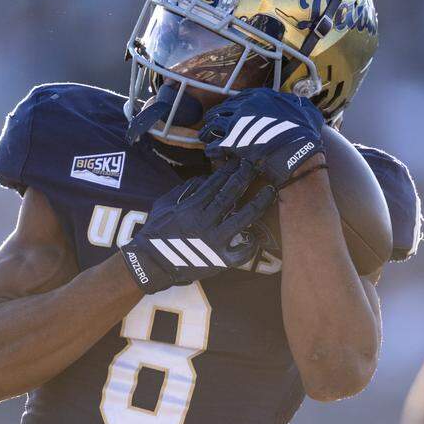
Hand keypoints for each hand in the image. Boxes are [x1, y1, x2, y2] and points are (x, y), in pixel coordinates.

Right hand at [120, 160, 274, 293]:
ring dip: (258, 203)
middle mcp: (205, 221)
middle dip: (246, 177)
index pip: (215, 183)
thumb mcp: (165, 204)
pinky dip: (251, 245)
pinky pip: (241, 253)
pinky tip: (259, 235)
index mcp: (191, 207)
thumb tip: (205, 178)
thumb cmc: (156, 231)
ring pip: (243, 219)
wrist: (152, 263)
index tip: (241, 160)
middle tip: (258, 166)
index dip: (230, 170)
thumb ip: (185, 189)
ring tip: (271, 191)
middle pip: (231, 194)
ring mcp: (214, 241)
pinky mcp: (220, 261)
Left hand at [199, 88, 325, 186]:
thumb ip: (299, 104)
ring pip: (212, 125)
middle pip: (222, 109)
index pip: (239, 98)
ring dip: (208, 132)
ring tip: (205, 137)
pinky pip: (214, 145)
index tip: (228, 111)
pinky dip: (211, 149)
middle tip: (211, 124)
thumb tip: (303, 104)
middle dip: (215, 117)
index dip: (232, 106)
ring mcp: (237, 123)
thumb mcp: (305, 110)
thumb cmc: (304, 131)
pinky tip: (211, 153)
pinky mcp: (232, 142)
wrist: (298, 149)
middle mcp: (245, 106)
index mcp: (261, 97)